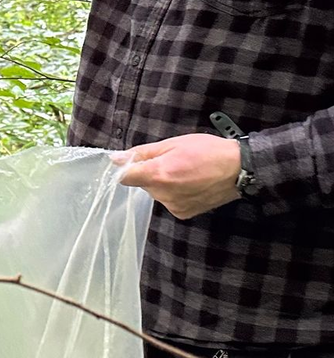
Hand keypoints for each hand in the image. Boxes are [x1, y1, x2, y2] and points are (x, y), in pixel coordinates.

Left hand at [112, 133, 241, 219]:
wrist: (240, 169)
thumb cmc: (208, 151)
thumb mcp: (173, 144)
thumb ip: (143, 153)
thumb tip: (117, 159)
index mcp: (158, 175)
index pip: (124, 178)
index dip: (127, 169)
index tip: (134, 163)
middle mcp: (163, 194)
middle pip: (143, 184)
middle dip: (151, 173)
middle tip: (172, 162)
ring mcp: (174, 206)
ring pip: (156, 193)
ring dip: (164, 184)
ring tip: (185, 172)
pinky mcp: (183, 213)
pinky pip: (169, 201)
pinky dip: (174, 193)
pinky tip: (190, 184)